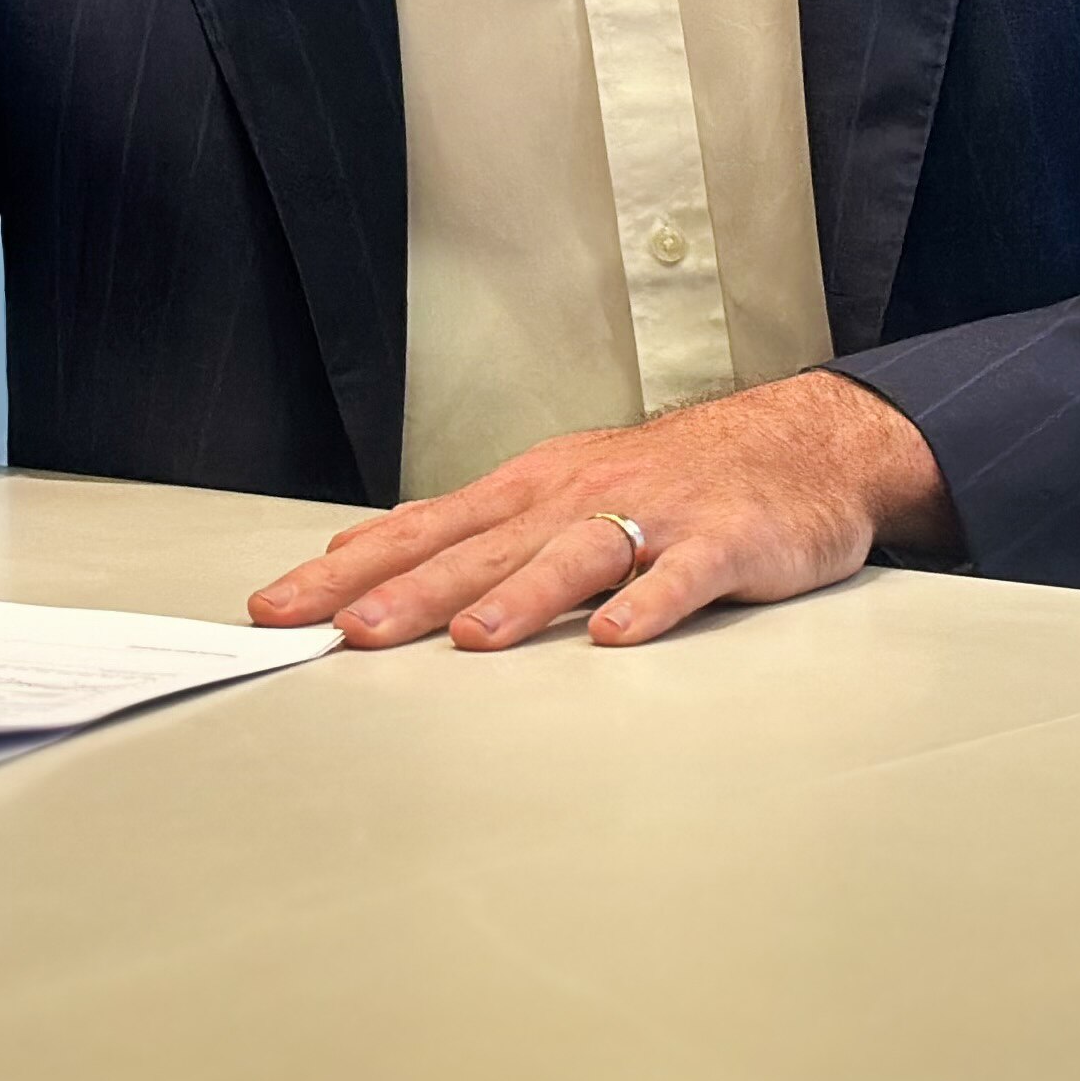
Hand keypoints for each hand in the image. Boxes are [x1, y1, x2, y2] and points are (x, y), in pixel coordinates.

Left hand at [248, 371, 960, 650]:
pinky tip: (618, 637)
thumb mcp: (558, 489)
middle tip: (345, 630)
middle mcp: (576, 497)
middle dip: (408, 590)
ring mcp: (652, 516)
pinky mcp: (723, 543)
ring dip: (522, 598)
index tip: (282, 605)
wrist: (797, 443)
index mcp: (530, 490)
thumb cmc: (671, 478)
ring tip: (472, 637)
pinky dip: (651, 604)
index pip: (423, 529)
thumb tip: (367, 554)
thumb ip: (472, 531)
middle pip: (481, 548)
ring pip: (575, 556)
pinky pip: (683, 576)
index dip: (351, 570)